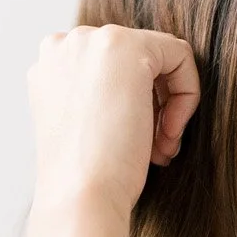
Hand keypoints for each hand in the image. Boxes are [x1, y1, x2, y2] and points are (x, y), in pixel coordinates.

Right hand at [27, 23, 200, 215]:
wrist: (79, 196)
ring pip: (159, 58)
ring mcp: (92, 40)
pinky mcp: (127, 48)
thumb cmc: (84, 178)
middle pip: (136, 61)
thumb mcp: (85, 126)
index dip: (135, 105)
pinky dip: (187, 95)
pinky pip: (180, 57)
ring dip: (168, 107)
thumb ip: (99, 96)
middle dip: (154, 106)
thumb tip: (136, 92)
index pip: (110, 69)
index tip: (141, 144)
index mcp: (50, 65)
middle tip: (157, 149)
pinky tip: (170, 134)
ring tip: (162, 149)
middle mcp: (66, 44)